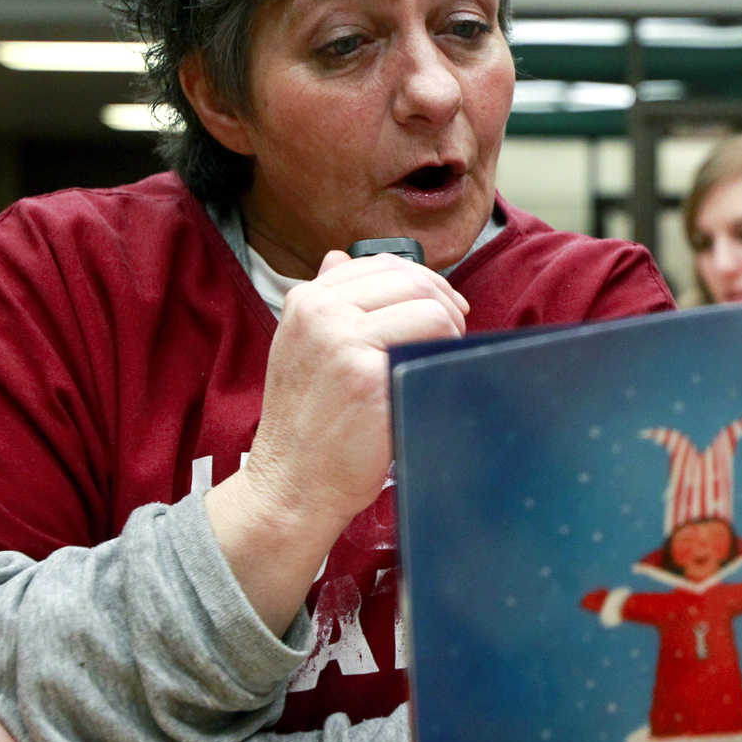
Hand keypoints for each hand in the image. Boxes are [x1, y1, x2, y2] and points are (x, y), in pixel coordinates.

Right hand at [207, 249, 467, 631]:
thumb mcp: (301, 347)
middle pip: (412, 279)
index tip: (440, 309)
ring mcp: (343, 341)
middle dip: (444, 303)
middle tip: (450, 336)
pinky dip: (445, 357)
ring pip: (430, 306)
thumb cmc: (308, 423)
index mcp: (306, 300)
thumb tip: (339, 257)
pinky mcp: (369, 375)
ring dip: (450, 330)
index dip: (421, 283)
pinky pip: (434, 342)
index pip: (382, 264)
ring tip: (439, 359)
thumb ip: (326, 302)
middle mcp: (321, 312)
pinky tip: (434, 378)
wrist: (292, 484)